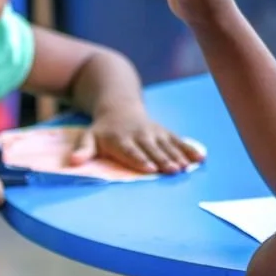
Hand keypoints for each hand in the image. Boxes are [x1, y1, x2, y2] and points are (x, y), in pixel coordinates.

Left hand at [69, 112, 204, 175]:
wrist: (119, 105)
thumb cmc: (103, 130)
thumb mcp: (88, 136)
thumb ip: (83, 150)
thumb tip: (74, 162)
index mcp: (119, 139)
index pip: (131, 151)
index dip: (141, 159)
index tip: (150, 168)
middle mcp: (139, 135)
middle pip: (152, 149)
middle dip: (163, 159)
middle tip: (173, 170)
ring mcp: (154, 133)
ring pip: (167, 146)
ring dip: (177, 156)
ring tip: (186, 167)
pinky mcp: (165, 132)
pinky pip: (178, 141)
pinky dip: (189, 149)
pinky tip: (201, 158)